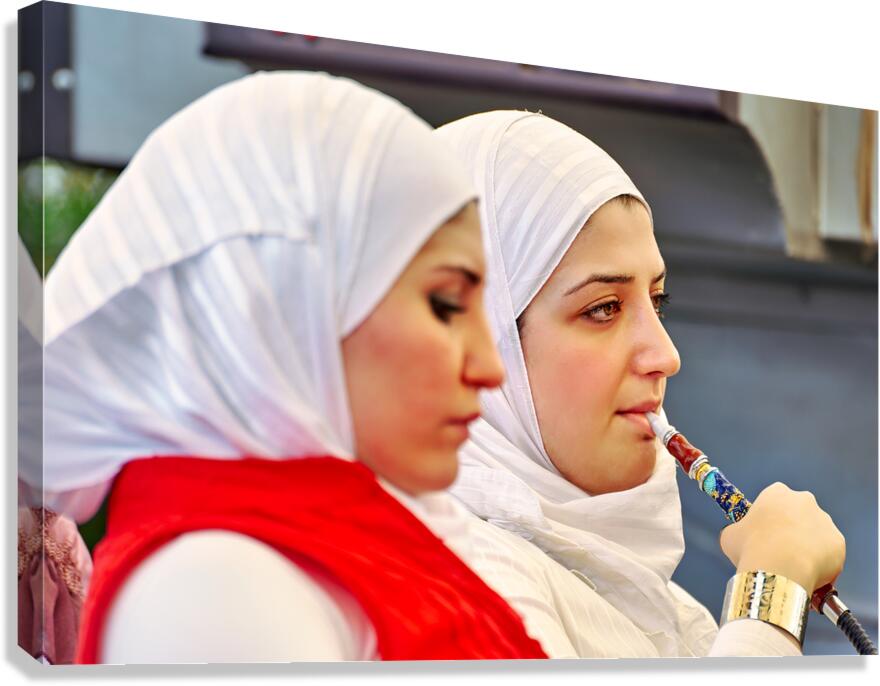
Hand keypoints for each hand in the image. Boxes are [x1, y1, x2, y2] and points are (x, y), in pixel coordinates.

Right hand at [719, 482, 845, 593]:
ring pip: (816, 534)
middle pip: (799, 514)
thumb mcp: (730, 536)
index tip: (764, 532)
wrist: (780, 568)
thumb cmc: (751, 547)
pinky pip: (829, 553)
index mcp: (777, 493)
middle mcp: (804, 501)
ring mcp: (825, 521)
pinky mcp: (838, 542)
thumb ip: (737, 531)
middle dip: (792, 529)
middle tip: (780, 550)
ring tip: (793, 566)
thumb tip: (737, 538)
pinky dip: (821, 563)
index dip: (769, 516)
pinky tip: (807, 573)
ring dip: (807, 546)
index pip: (775, 499)